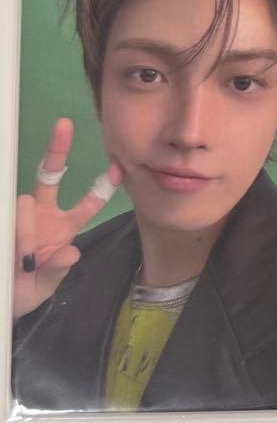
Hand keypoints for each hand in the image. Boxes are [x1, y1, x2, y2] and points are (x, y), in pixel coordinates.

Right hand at [13, 118, 121, 319]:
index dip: (101, 186)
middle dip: (57, 149)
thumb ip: (55, 271)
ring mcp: (17, 215)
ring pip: (24, 203)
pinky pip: (8, 220)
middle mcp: (41, 214)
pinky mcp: (2, 220)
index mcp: (63, 226)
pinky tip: (13, 254)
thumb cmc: (24, 290)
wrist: (0, 296)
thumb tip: (70, 253)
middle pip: (49, 175)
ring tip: (20, 258)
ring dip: (23, 229)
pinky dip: (12, 237)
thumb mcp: (43, 288)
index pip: (87, 202)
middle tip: (63, 126)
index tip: (118, 166)